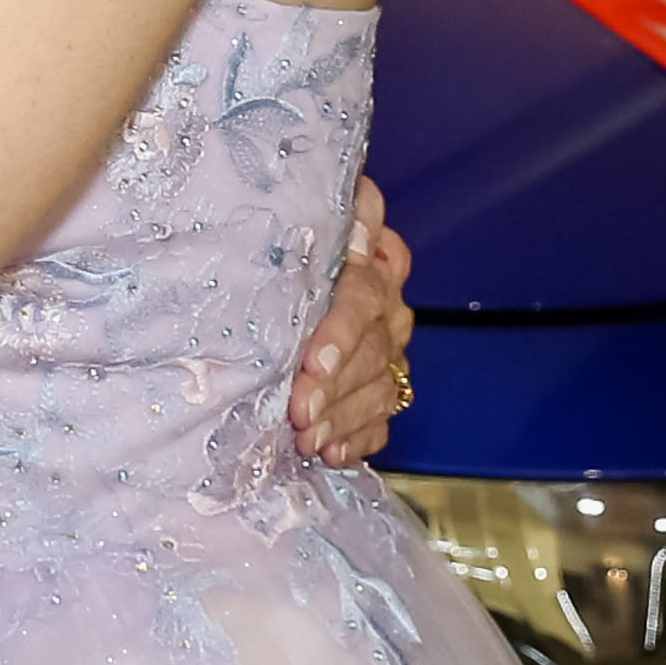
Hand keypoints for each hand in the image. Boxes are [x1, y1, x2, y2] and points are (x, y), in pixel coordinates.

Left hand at [291, 175, 420, 465]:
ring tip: (307, 438)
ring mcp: (389, 343)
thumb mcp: (288, 212)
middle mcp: (386, 300)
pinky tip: (333, 452)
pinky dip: (358, 436)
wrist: (287, 261)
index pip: (363, 294)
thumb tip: (348, 224)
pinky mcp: (384, 378)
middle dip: (334, 385)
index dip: (340, 332)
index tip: (313, 362)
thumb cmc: (276, 235)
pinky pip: (382, 414)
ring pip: (378, 384)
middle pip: (371, 347)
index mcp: (367, 255)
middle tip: (299, 412)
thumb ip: (322, 213)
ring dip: (342, 416)